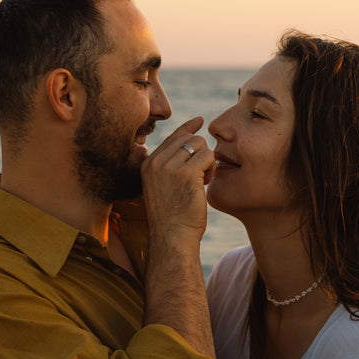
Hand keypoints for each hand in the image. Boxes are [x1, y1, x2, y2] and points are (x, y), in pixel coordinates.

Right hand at [141, 116, 214, 242]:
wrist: (172, 238)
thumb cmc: (172, 217)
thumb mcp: (163, 186)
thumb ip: (170, 165)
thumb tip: (189, 136)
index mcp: (148, 164)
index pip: (172, 136)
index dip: (188, 128)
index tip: (199, 120)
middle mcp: (155, 162)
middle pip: (188, 138)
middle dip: (200, 153)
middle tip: (200, 175)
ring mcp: (169, 167)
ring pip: (199, 144)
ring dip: (206, 161)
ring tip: (201, 181)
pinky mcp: (185, 173)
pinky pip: (207, 156)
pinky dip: (211, 168)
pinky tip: (204, 184)